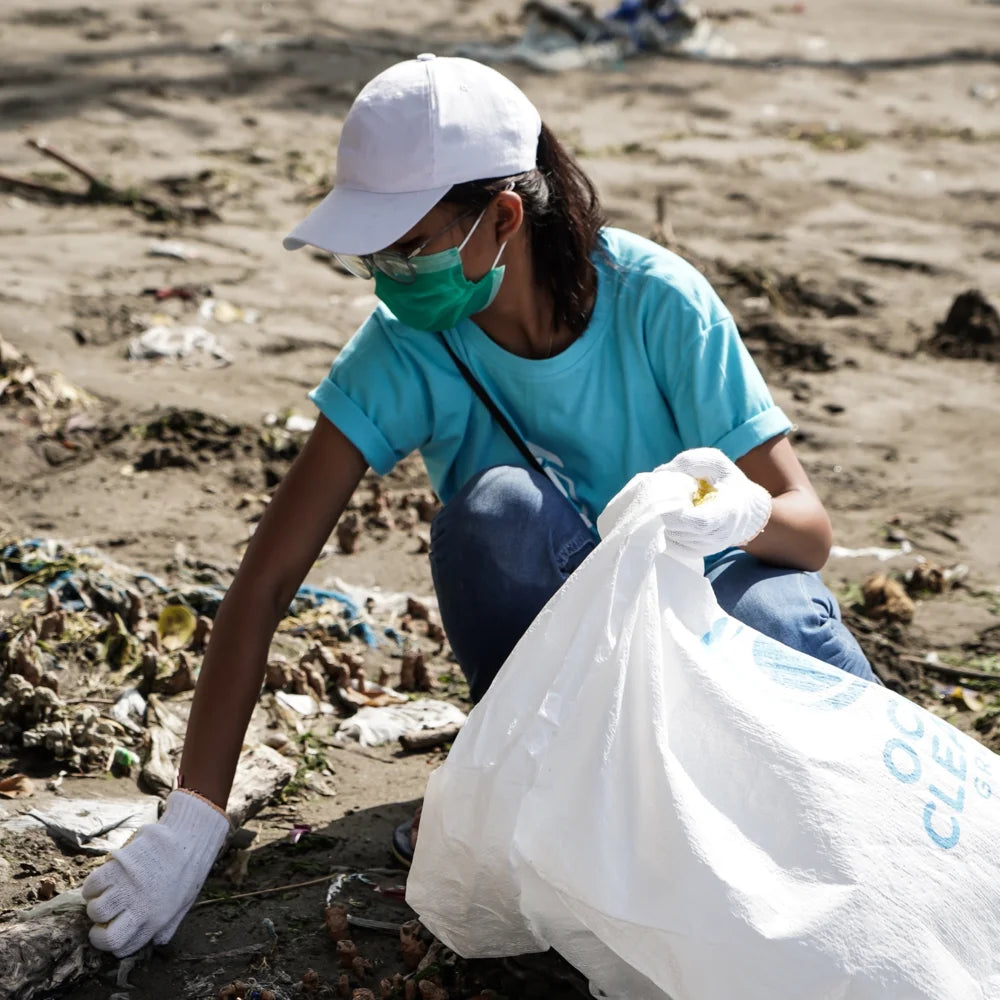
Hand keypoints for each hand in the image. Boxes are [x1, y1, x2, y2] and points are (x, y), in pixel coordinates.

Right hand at [82, 789, 229, 956]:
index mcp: (155, 920)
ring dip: (96, 905)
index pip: (121, 948)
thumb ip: (168, 924)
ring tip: (106, 895)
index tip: (111, 930)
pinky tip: (101, 882)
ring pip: (96, 910)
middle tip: (105, 917)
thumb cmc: (188, 870)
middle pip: (105, 937)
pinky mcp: (118, 867)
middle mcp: (139, 909)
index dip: (112, 942)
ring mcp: (127, 888)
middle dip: (98, 931)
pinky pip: (92, 885)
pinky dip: (91, 887)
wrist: (190, 838)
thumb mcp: (183, 903)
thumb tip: (157, 941)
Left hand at [655, 448, 771, 556]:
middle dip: (662, 512)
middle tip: (659, 496)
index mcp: (727, 512)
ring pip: (671, 538)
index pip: (699, 522)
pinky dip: (663, 530)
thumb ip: (689, 463)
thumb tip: (659, 474)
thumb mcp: (714, 462)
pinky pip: (671, 545)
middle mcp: (718, 536)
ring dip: (661, 521)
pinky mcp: (696, 553)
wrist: (746, 506)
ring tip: (667, 504)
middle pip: (679, 530)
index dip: (677, 512)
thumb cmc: (727, 480)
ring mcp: (706, 548)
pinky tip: (669, 516)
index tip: (667, 496)